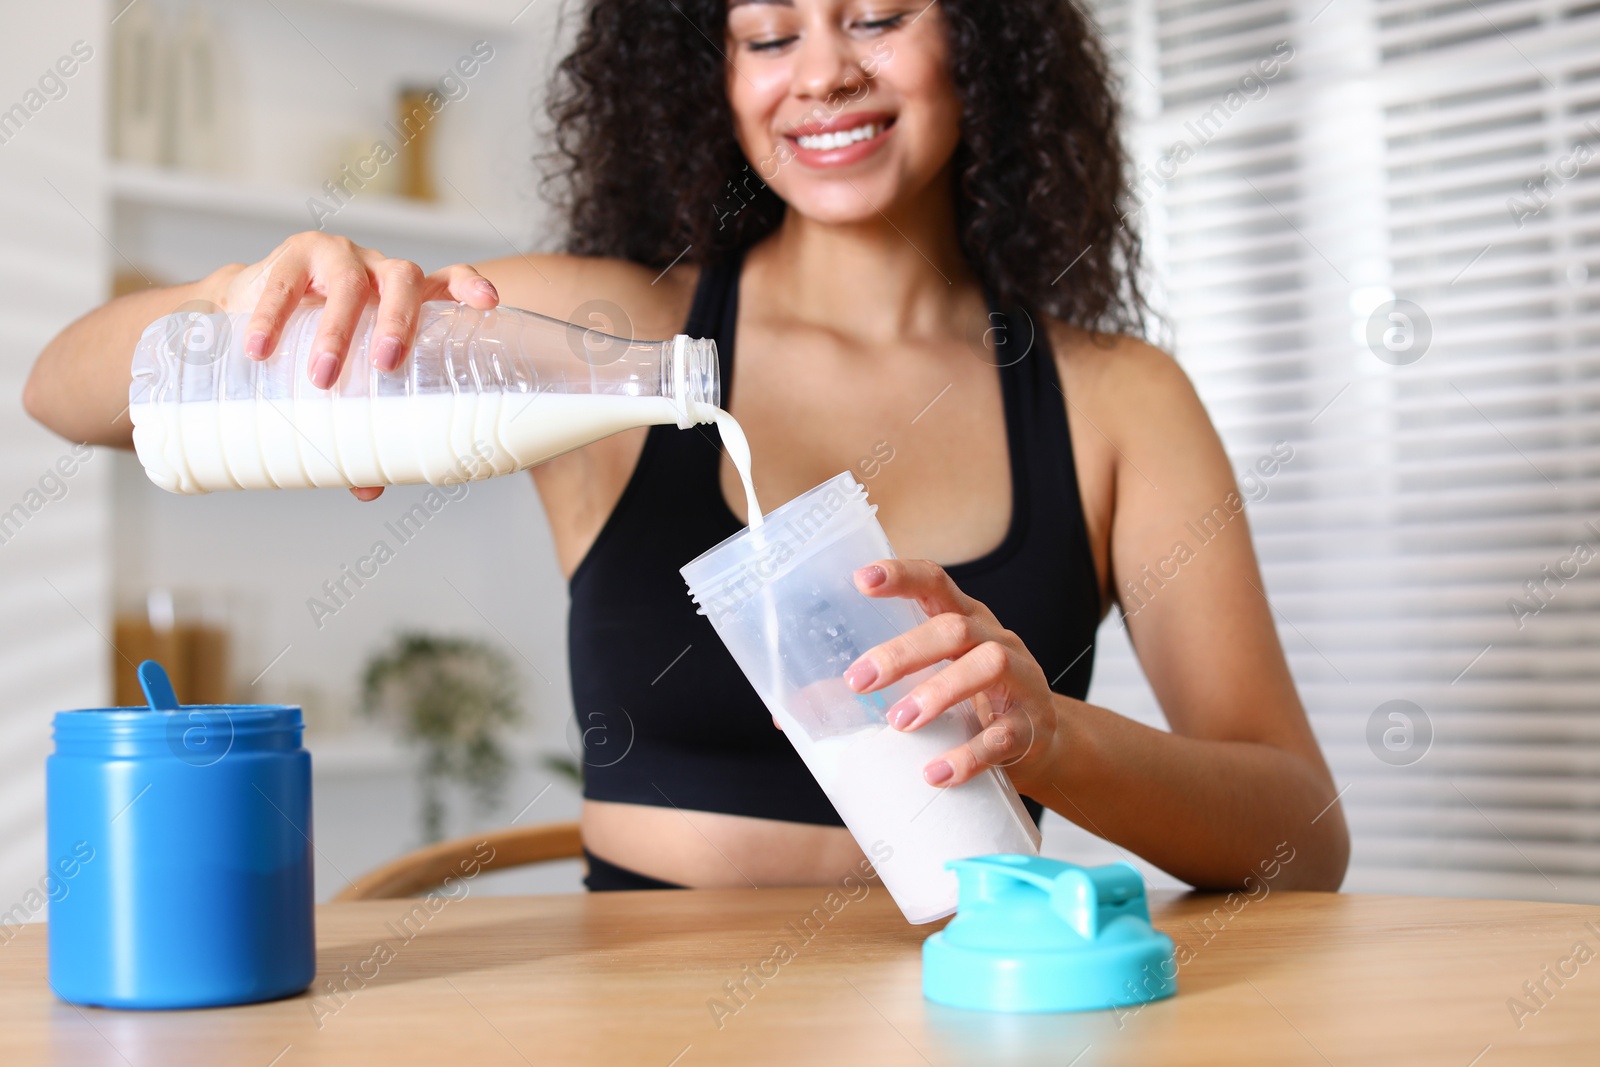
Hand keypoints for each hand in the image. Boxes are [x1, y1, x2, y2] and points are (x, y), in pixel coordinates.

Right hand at [221, 232, 499, 500]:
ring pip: (348, 285)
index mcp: (406, 296)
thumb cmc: (316, 341)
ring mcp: (336, 258)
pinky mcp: (290, 257)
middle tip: (385, 365)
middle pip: (403, 282)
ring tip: (322, 376)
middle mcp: (378, 271)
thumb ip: (362, 422)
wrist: (248, 308)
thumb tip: (368, 488)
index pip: (446, 281)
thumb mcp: (345, 375)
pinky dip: (272, 318)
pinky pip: (282, 286)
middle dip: (399, 322)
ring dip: (338, 331)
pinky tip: (261, 350)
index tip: (488, 303)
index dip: (469, 286)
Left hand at [842, 559, 1061, 792]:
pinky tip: (935, 774)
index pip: (935, 581)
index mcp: (964, 620)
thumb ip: (876, 687)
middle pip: (954, 628)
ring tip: (899, 723)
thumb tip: (793, 710)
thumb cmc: (971, 703)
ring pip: (986, 666)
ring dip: (938, 692)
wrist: (1043, 743)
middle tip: (858, 680)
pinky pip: (1003, 736)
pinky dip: (968, 755)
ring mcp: (1020, 680)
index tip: (860, 579)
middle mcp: (995, 640)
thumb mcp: (930, 682)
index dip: (900, 576)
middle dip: (903, 651)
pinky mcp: (1032, 726)